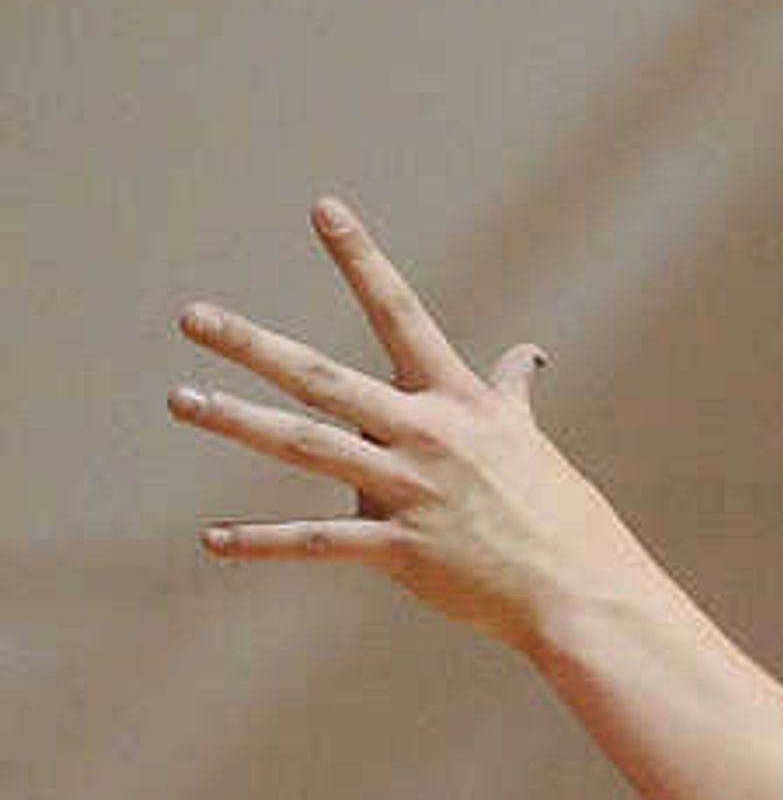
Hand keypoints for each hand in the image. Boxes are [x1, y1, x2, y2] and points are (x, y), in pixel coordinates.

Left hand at [179, 204, 643, 651]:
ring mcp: (410, 490)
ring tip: (183, 402)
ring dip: (238, 423)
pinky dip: (262, 543)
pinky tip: (213, 541)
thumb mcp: (531, 441)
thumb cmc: (560, 516)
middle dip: (254, 346)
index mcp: (457, 401)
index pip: (401, 314)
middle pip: (324, 379)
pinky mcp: (400, 548)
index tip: (324, 210)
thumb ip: (512, 392)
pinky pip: (318, 542)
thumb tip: (530, 354)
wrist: (582, 590)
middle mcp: (426, 435)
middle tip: (192, 317)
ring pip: (307, 446)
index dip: (362, 261)